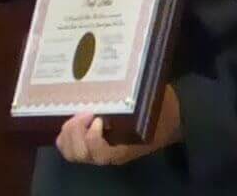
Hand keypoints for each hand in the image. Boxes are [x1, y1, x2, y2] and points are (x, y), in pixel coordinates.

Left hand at [55, 84, 180, 165]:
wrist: (170, 118)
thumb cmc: (160, 109)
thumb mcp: (151, 104)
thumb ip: (133, 99)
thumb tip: (119, 81)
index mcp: (123, 149)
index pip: (98, 153)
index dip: (92, 137)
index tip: (97, 117)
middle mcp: (108, 154)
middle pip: (78, 153)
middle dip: (75, 131)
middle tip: (84, 111)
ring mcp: (99, 150)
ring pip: (71, 152)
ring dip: (68, 132)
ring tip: (77, 114)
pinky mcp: (92, 143)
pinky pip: (71, 147)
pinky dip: (65, 134)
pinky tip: (72, 117)